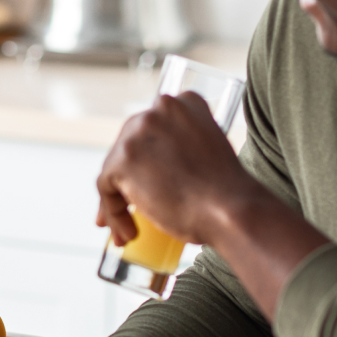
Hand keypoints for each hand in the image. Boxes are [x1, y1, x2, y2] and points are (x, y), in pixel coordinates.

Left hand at [95, 93, 258, 246]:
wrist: (229, 210)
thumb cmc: (226, 193)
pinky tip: (130, 232)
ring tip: (131, 229)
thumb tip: (158, 170)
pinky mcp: (122, 160)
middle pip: (130, 145)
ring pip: (115, 168)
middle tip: (131, 206)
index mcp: (184, 103)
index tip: (147, 178)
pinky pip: (106, 188)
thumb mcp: (211, 149)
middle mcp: (158, 110)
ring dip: (118, 200)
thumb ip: (183, 146)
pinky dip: (113, 213)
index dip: (147, 155)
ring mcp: (137, 134)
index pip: (154, 129)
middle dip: (127, 177)